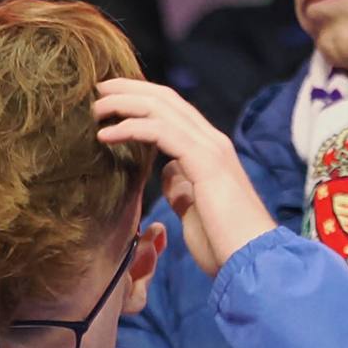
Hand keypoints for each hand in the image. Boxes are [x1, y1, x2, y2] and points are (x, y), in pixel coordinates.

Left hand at [95, 79, 275, 276]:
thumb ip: (182, 188)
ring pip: (161, 108)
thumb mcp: (194, 210)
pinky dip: (130, 128)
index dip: (142, 100)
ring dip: (124, 103)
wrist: (252, 258)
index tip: (111, 100)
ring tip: (95, 108)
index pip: (173, 112)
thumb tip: (168, 173)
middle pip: (166, 100)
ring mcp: (211, 148)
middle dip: (129, 90)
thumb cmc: (224, 243)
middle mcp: (212, 141)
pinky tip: (105, 135)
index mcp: (209, 151)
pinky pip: (161, 132)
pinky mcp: (205, 161)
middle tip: (97, 88)